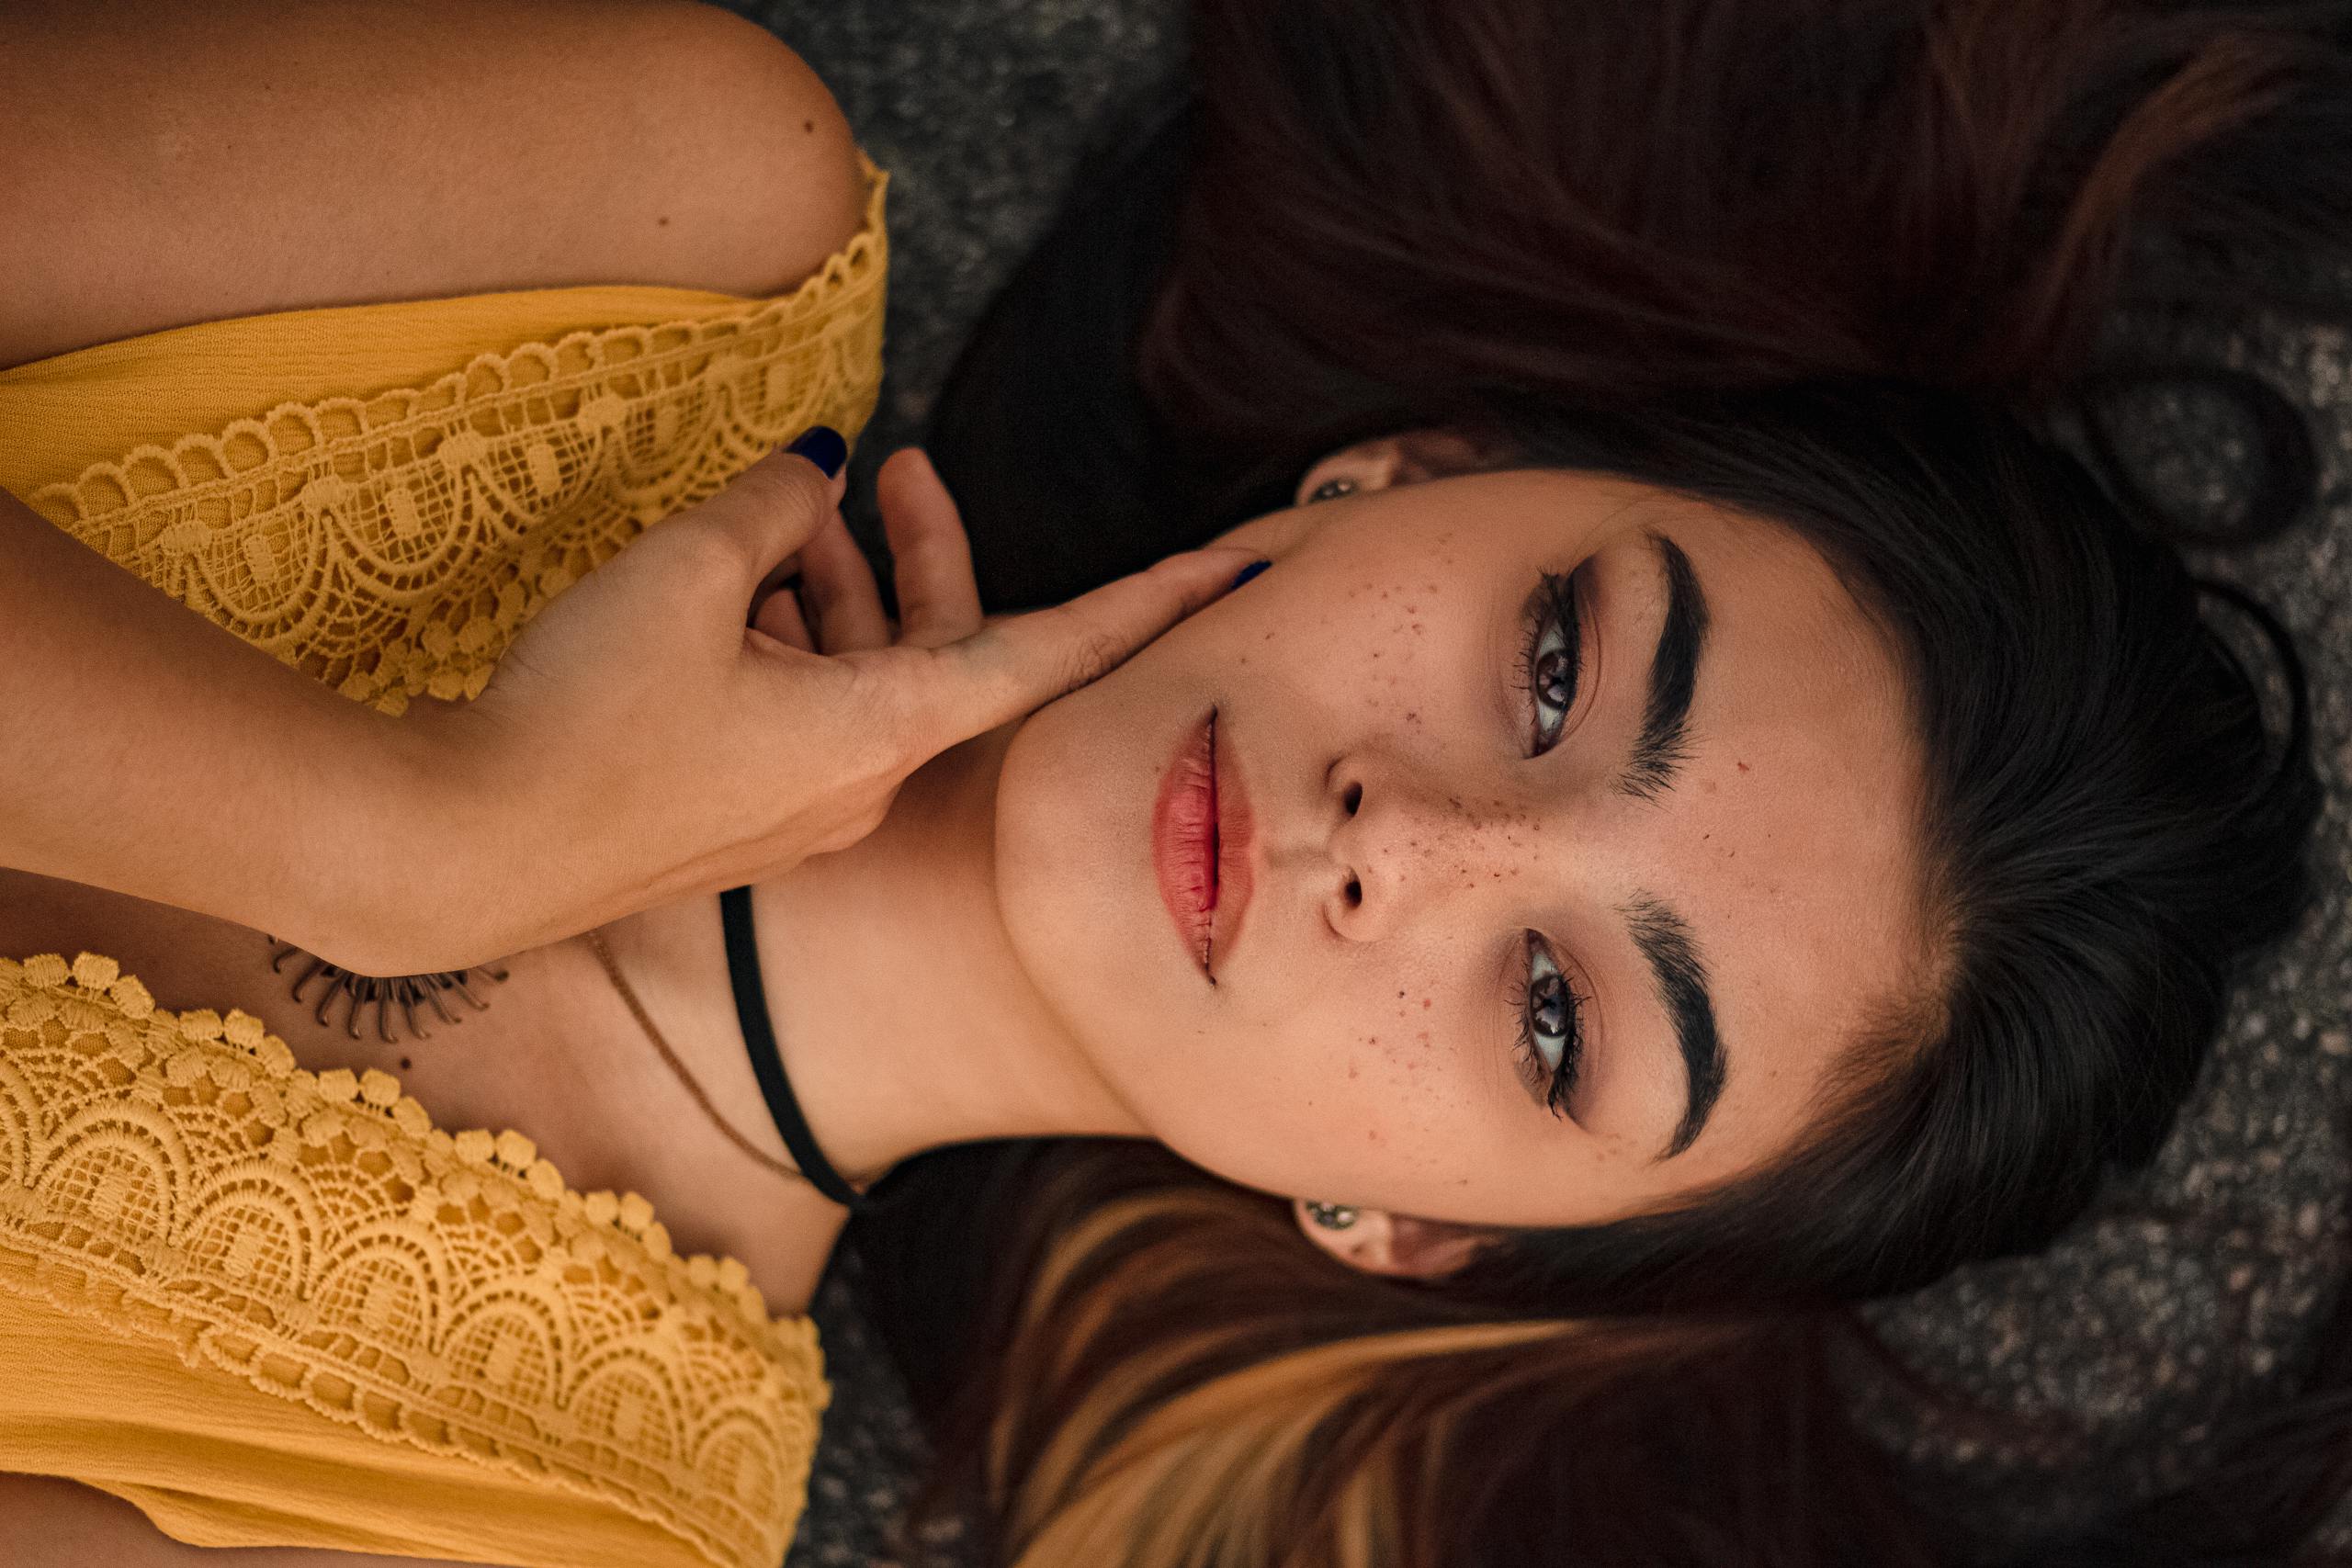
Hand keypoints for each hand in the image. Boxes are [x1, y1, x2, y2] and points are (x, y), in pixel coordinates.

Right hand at [362, 441, 1260, 973]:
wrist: (463, 854)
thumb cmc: (586, 718)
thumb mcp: (686, 573)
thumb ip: (770, 507)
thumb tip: (817, 470)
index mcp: (887, 731)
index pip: (1053, 652)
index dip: (1150, 603)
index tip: (1236, 571)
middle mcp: (863, 782)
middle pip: (935, 647)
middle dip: (914, 552)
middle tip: (893, 465)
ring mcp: (798, 807)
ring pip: (852, 673)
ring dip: (826, 587)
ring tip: (779, 508)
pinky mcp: (734, 814)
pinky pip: (794, 711)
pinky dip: (779, 642)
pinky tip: (727, 586)